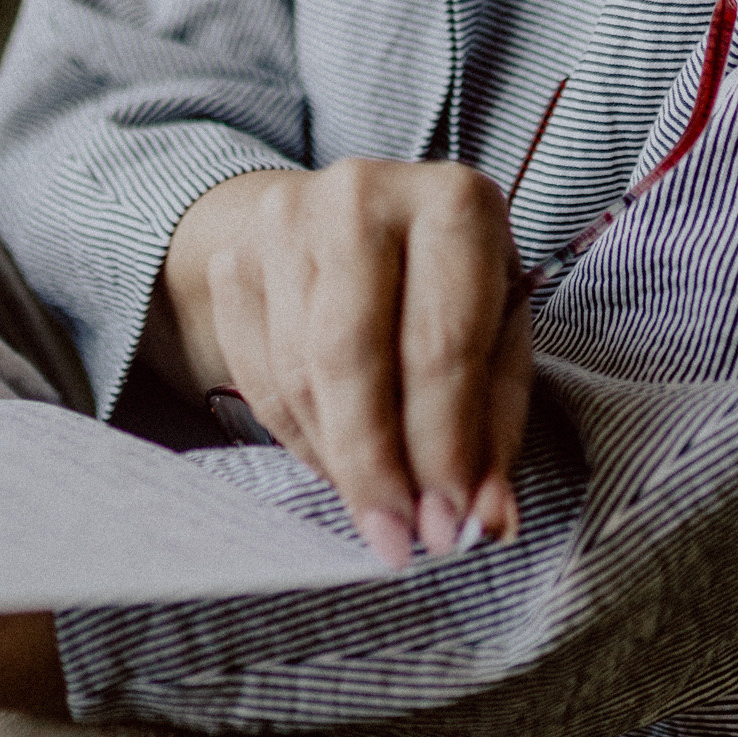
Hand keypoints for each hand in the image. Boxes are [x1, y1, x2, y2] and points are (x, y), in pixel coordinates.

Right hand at [149, 162, 530, 567]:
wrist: (356, 218)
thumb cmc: (449, 285)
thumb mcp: (500, 333)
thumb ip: (494, 424)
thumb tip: (485, 521)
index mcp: (453, 202)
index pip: (440, 342)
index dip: (442, 444)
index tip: (449, 525)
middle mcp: (363, 196)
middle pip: (352, 355)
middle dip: (375, 466)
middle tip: (397, 540)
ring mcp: (287, 221)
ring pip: (299, 372)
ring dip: (338, 461)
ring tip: (373, 509)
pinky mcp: (237, 258)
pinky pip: (258, 375)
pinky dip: (299, 437)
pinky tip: (335, 462)